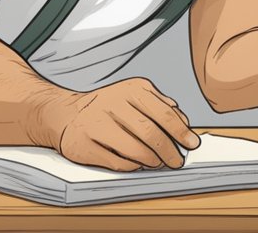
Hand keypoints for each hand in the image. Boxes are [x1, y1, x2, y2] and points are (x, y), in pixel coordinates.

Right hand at [41, 77, 200, 171]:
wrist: (65, 114)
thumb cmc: (107, 107)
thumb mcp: (134, 95)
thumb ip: (160, 104)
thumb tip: (182, 121)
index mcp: (130, 90)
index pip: (163, 113)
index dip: (180, 131)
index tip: (192, 144)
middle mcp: (111, 104)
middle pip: (150, 133)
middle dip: (169, 150)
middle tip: (177, 160)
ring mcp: (95, 125)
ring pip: (134, 150)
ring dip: (152, 160)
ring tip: (158, 163)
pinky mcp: (82, 145)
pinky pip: (116, 162)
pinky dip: (131, 166)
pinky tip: (137, 164)